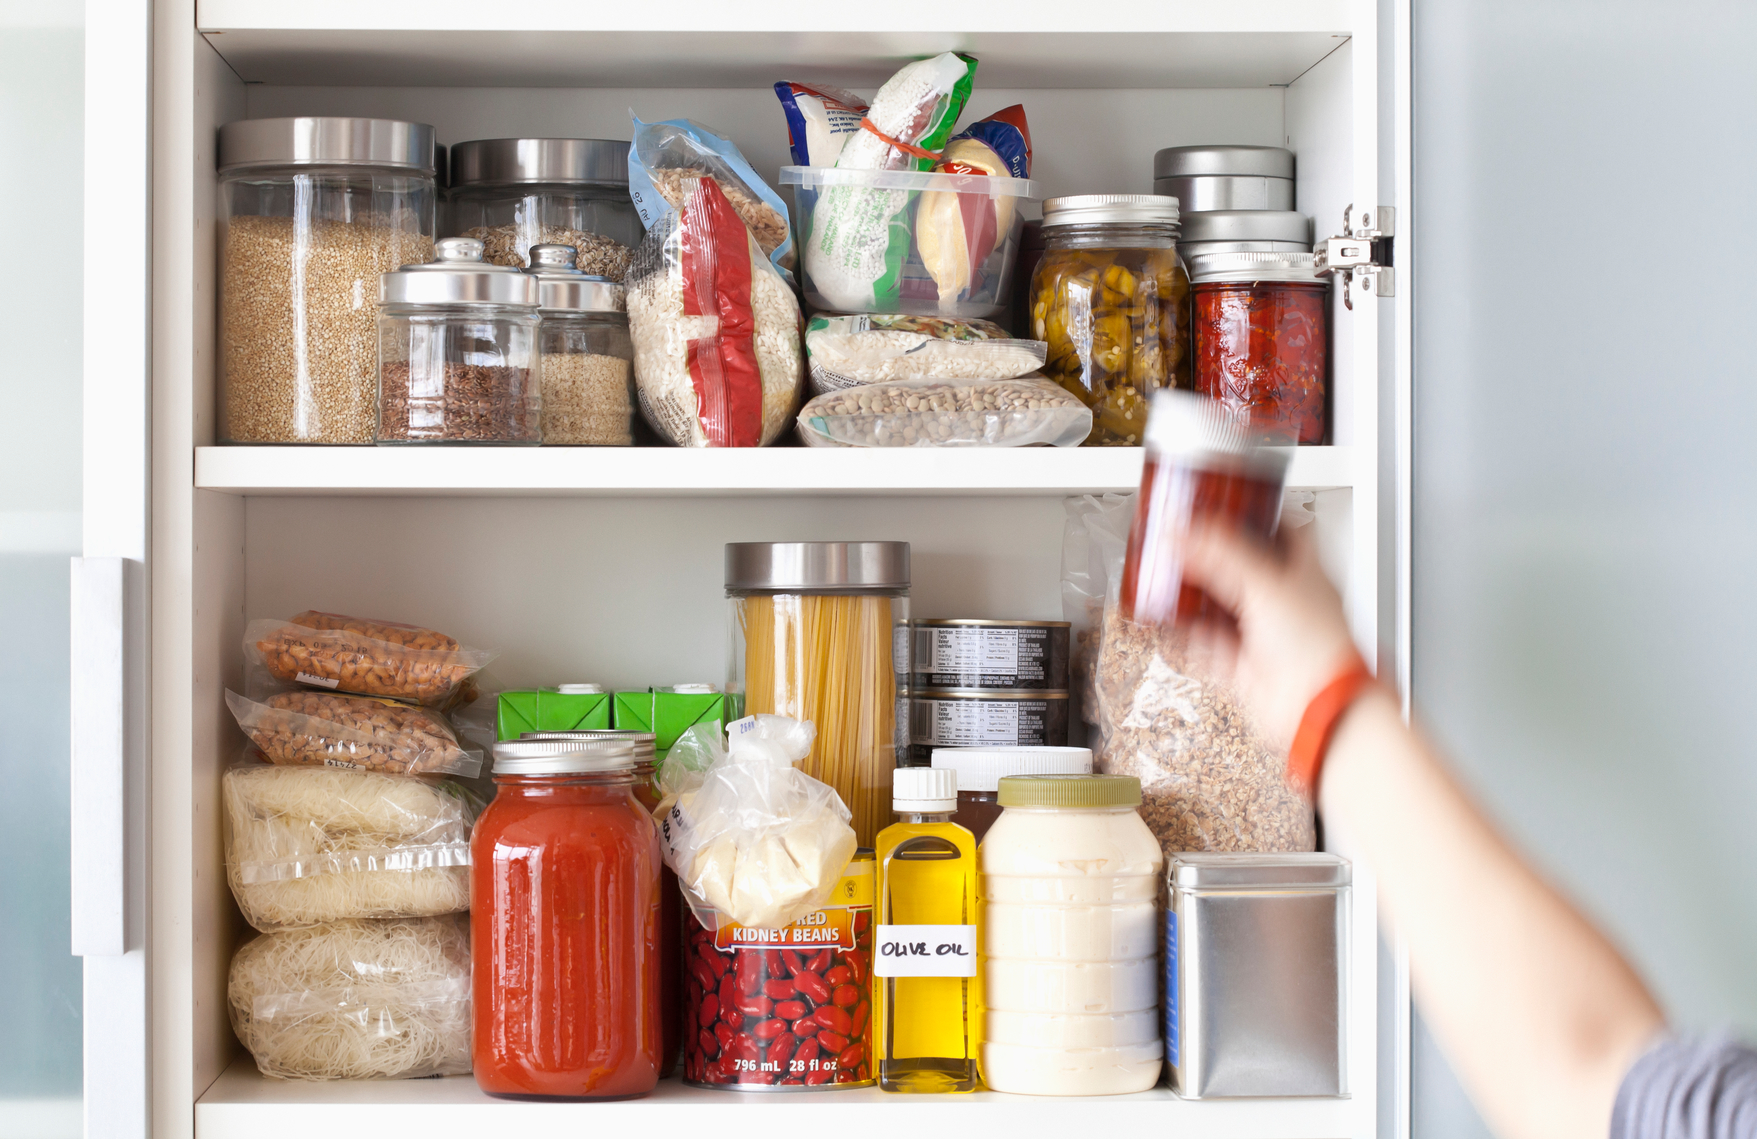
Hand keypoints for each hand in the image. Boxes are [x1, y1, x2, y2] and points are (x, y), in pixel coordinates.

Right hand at [1180, 520, 1361, 746]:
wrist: (1316, 708)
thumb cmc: (1317, 646)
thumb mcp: (1264, 582)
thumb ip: (1219, 553)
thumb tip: (1182, 530)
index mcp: (1305, 570)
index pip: (1281, 528)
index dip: (1253, 512)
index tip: (1222, 502)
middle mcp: (1286, 599)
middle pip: (1241, 565)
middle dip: (1209, 554)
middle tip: (1181, 540)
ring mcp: (1264, 632)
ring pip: (1221, 604)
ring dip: (1194, 593)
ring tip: (1167, 576)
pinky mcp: (1244, 663)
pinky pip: (1207, 642)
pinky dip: (1186, 632)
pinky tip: (1169, 622)